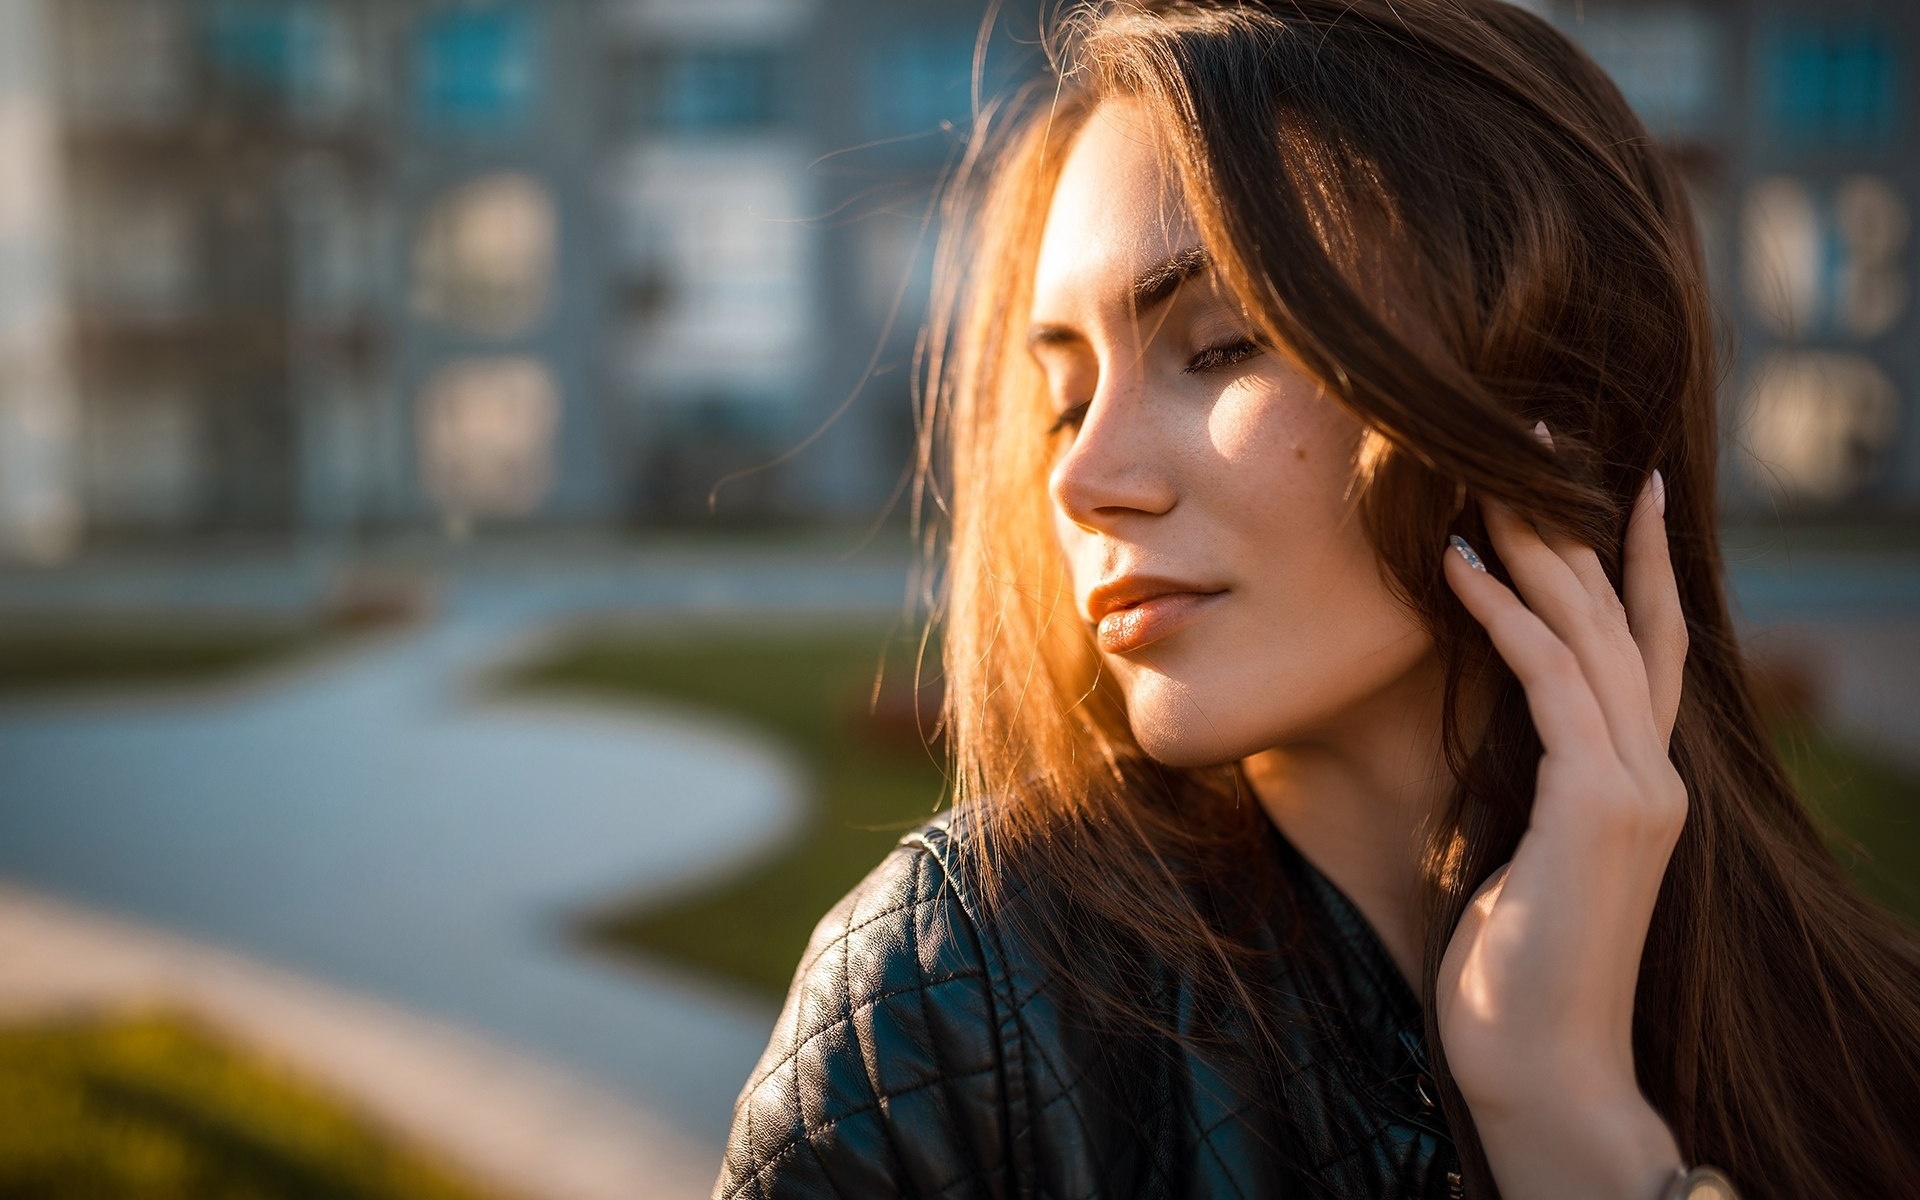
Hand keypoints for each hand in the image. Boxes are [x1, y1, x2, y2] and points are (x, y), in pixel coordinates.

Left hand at [1436, 467, 1688, 1198]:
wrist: (1540, 1064)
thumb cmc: (1513, 969)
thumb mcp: (1521, 853)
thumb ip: (1529, 783)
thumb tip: (1487, 722)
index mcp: (1637, 782)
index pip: (1645, 645)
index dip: (1636, 561)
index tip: (1619, 485)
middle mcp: (1653, 773)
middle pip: (1620, 617)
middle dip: (1583, 522)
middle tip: (1543, 435)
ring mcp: (1637, 789)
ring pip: (1589, 633)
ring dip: (1535, 547)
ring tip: (1486, 476)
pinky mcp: (1599, 808)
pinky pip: (1548, 683)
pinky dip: (1505, 614)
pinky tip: (1460, 562)